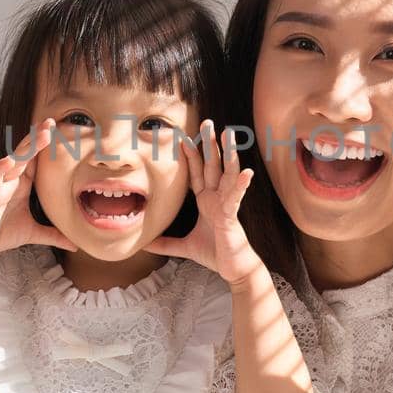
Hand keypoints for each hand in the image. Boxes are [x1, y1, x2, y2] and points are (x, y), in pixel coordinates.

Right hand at [0, 117, 76, 265]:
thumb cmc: (2, 233)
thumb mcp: (34, 233)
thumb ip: (54, 235)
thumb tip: (76, 243)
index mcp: (23, 184)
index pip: (36, 160)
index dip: (46, 146)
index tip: (61, 130)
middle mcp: (12, 180)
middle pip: (26, 154)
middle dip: (38, 137)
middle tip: (52, 122)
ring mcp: (0, 185)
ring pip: (14, 161)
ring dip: (26, 147)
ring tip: (40, 133)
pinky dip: (0, 169)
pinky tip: (9, 161)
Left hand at [144, 119, 261, 286]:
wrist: (234, 270)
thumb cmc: (216, 255)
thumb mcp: (184, 248)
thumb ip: (166, 244)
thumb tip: (145, 245)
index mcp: (207, 201)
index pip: (197, 174)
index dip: (191, 156)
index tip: (184, 138)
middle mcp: (218, 198)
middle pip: (214, 166)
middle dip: (210, 144)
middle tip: (209, 122)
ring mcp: (227, 205)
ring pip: (228, 174)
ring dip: (229, 153)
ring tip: (229, 134)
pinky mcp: (232, 216)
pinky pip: (237, 197)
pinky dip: (242, 184)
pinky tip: (246, 171)